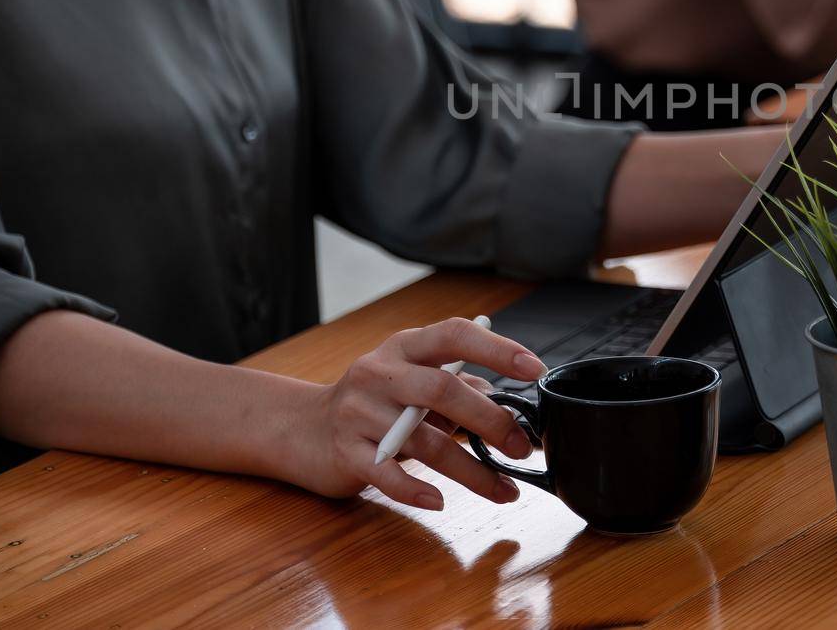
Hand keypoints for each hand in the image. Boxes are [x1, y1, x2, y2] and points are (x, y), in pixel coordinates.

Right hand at [282, 318, 546, 510]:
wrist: (301, 429)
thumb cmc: (372, 403)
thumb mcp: (410, 382)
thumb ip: (454, 387)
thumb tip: (500, 399)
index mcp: (404, 347)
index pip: (455, 334)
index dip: (497, 349)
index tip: (535, 370)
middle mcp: (379, 372)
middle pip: (442, 391)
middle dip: (490, 421)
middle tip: (521, 447)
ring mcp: (358, 412)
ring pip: (423, 443)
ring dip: (470, 472)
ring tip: (502, 490)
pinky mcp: (344, 452)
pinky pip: (386, 475)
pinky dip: (416, 490)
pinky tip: (439, 501)